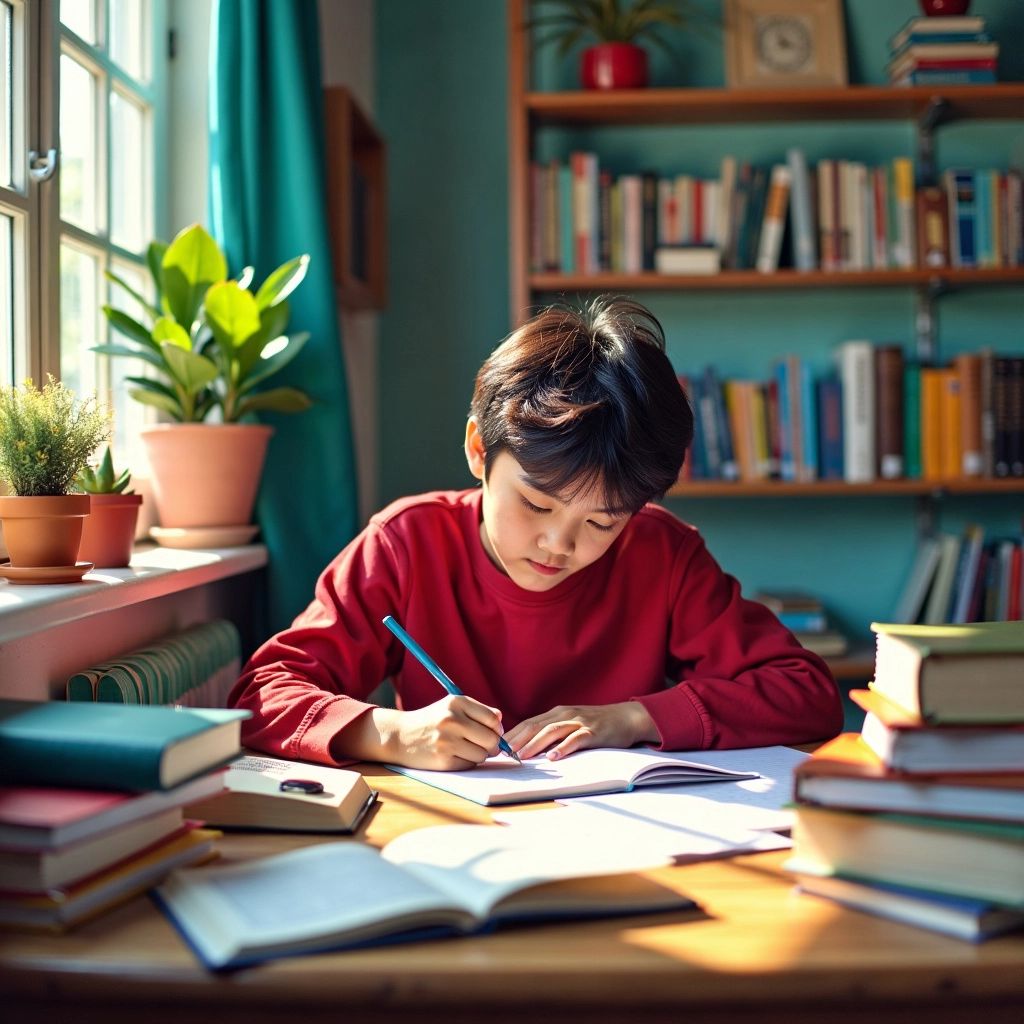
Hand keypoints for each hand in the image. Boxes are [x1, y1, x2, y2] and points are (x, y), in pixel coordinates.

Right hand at [371, 695, 503, 770]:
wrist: (400, 736)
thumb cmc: (431, 721)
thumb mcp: (451, 707)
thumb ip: (477, 711)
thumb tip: (500, 721)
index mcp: (456, 702)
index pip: (493, 719)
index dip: (497, 729)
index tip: (493, 732)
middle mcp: (452, 720)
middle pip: (491, 739)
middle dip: (492, 745)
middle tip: (484, 745)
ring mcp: (447, 741)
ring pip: (482, 755)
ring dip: (479, 755)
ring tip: (465, 749)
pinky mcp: (443, 760)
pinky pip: (469, 765)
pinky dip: (466, 762)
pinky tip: (455, 755)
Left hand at [504, 701, 657, 760]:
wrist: (627, 718)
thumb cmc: (597, 725)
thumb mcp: (572, 724)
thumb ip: (553, 733)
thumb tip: (530, 749)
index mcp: (557, 713)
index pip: (529, 723)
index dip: (513, 734)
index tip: (498, 747)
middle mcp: (565, 714)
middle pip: (536, 726)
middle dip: (518, 740)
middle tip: (504, 753)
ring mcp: (580, 722)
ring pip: (552, 732)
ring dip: (535, 744)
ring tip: (523, 756)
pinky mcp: (594, 732)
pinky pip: (576, 740)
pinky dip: (564, 748)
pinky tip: (554, 757)